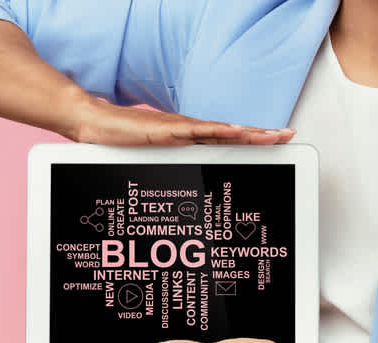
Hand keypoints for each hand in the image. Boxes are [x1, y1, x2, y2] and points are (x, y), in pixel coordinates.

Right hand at [67, 94, 294, 145]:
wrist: (92, 122)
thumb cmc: (117, 141)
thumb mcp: (148, 159)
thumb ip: (164, 166)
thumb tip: (176, 184)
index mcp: (184, 136)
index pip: (223, 137)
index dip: (249, 138)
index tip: (273, 140)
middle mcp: (186, 130)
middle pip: (229, 133)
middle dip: (259, 135)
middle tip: (285, 136)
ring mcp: (176, 128)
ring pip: (220, 130)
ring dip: (246, 133)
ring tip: (269, 136)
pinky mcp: (164, 129)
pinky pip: (195, 131)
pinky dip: (217, 131)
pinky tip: (233, 131)